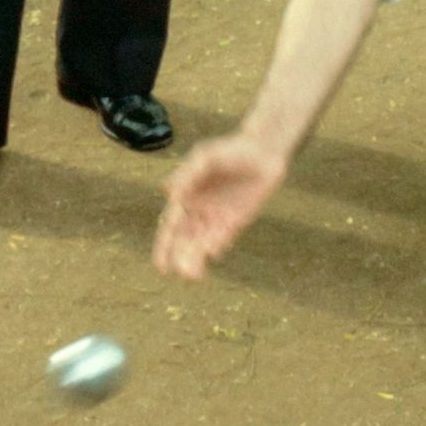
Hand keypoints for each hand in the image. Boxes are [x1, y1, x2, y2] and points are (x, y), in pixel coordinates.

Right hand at [154, 132, 288, 279]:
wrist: (263, 151)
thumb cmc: (231, 150)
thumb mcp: (207, 157)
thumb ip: (188, 174)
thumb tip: (169, 193)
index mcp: (186, 195)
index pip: (170, 226)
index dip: (164, 247)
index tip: (162, 267)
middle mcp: (199, 209)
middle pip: (184, 240)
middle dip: (181, 259)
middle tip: (184, 273)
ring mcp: (217, 216)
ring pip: (201, 244)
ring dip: (197, 260)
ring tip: (195, 275)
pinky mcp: (235, 219)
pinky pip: (222, 238)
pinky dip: (217, 247)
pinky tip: (214, 251)